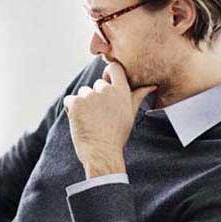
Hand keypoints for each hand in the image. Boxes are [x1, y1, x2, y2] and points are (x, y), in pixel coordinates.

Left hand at [63, 62, 155, 177]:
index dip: (108, 74)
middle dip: (96, 98)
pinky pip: (69, 100)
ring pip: (83, 92)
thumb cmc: (117, 136)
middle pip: (97, 85)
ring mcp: (89, 96)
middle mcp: (106, 90)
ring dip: (83, 104)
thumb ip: (137, 96)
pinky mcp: (75, 103)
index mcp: (121, 91)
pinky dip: (71, 110)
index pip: (114, 68)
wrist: (102, 153)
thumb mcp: (130, 114)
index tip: (107, 85)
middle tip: (100, 117)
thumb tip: (151, 86)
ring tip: (90, 121)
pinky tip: (80, 122)